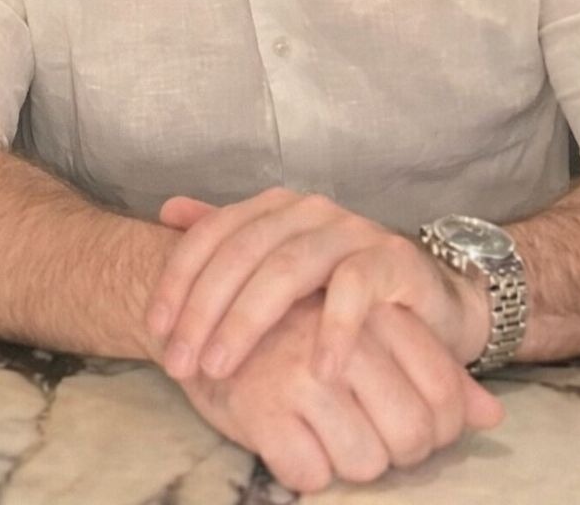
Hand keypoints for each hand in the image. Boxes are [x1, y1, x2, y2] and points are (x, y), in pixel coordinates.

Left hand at [146, 188, 490, 382]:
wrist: (423, 301)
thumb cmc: (339, 291)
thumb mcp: (277, 265)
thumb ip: (227, 237)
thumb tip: (168, 211)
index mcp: (276, 209)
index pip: (214, 235)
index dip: (178, 281)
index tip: (156, 332)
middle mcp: (310, 211)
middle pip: (243, 253)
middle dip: (204, 310)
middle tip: (182, 363)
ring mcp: (351, 231)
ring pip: (288, 268)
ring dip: (248, 321)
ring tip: (222, 368)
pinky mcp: (392, 259)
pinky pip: (356, 287)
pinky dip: (334, 328)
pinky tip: (316, 370)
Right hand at [178, 293, 503, 494]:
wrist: (201, 307)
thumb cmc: (297, 328)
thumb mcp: (371, 334)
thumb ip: (435, 370)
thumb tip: (493, 415)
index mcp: (380, 310)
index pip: (446, 391)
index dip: (437, 427)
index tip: (414, 432)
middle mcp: (349, 337)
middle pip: (414, 436)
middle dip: (396, 453)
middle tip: (369, 443)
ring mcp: (304, 371)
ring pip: (366, 464)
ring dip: (347, 463)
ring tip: (322, 435)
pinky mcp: (262, 404)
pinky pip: (310, 474)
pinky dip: (302, 469)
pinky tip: (286, 439)